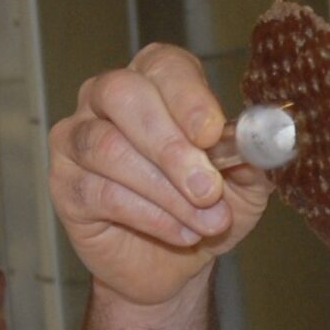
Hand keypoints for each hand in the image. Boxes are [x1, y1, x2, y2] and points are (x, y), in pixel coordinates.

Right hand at [50, 43, 272, 308]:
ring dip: (166, 192)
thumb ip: (253, 158)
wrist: (175, 264)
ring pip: (109, 148)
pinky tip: (181, 233)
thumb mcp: (246, 183)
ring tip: (206, 222)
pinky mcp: (64, 183)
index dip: (187, 96)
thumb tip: (264, 140)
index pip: (163, 66)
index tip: (212, 133)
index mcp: (155, 80)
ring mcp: (78, 137)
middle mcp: (106, 98)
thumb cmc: (207, 207)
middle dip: (171, 146)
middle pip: (123, 95)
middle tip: (208, 189)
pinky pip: (99, 191)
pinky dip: (149, 217)